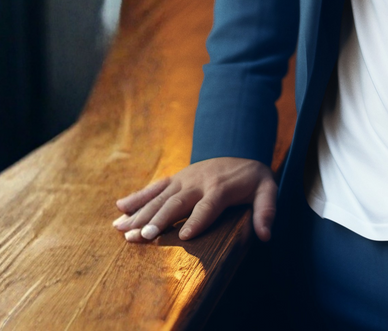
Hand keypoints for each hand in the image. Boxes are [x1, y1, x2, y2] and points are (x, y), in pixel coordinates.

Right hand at [112, 157, 276, 243]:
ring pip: (161, 196)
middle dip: (159, 219)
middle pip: (178, 202)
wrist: (241, 150)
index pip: (210, 205)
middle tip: (141, 237)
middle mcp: (200, 181)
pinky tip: (120, 207)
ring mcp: (185, 178)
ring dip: (141, 212)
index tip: (185, 237)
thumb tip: (266, 235)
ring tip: (121, 229)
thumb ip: (266, 210)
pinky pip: (155, 186)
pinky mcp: (176, 177)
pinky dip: (138, 196)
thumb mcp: (267, 190)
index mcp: (222, 187)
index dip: (198, 220)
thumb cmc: (253, 179)